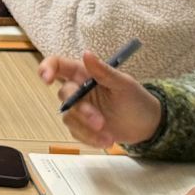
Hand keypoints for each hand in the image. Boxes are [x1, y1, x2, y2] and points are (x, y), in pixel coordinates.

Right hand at [42, 50, 162, 148]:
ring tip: (108, 136)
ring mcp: (79, 109)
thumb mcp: (124, 84)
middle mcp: (78, 90)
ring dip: (87, 129)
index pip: (59, 65)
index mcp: (85, 73)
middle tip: (100, 122)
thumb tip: (87, 54)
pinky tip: (107, 140)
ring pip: (69, 118)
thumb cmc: (136, 99)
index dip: (47, 68)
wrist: (147, 125)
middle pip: (65, 96)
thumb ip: (104, 71)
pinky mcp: (82, 127)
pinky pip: (76, 133)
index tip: (46, 79)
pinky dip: (90, 139)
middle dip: (82, 110)